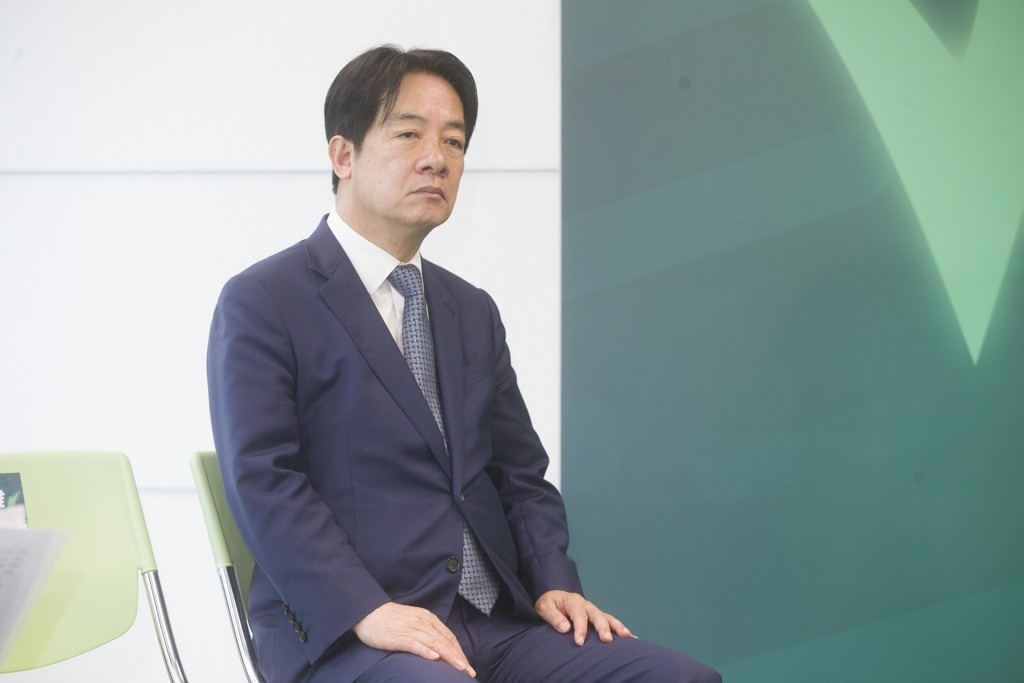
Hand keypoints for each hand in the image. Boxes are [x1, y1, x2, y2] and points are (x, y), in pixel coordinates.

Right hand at [353, 602, 475, 677]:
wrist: (369, 612)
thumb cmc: (391, 620)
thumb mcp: (414, 622)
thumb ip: (427, 632)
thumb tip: (440, 649)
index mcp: (428, 619)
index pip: (448, 637)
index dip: (459, 652)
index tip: (467, 666)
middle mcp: (423, 623)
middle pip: (445, 641)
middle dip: (458, 657)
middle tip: (469, 671)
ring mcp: (411, 629)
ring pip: (434, 643)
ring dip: (449, 656)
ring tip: (460, 668)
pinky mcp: (399, 637)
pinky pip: (414, 644)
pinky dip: (425, 651)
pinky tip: (435, 658)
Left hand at [534, 590, 633, 645]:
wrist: (554, 597)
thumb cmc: (548, 604)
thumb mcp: (544, 607)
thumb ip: (553, 617)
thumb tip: (565, 629)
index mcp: (573, 601)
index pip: (578, 615)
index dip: (580, 629)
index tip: (579, 642)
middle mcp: (586, 605)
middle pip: (597, 615)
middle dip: (603, 628)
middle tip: (607, 640)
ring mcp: (593, 610)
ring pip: (608, 617)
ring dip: (618, 627)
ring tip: (628, 636)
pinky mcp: (598, 616)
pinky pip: (611, 621)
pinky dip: (621, 629)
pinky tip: (632, 638)